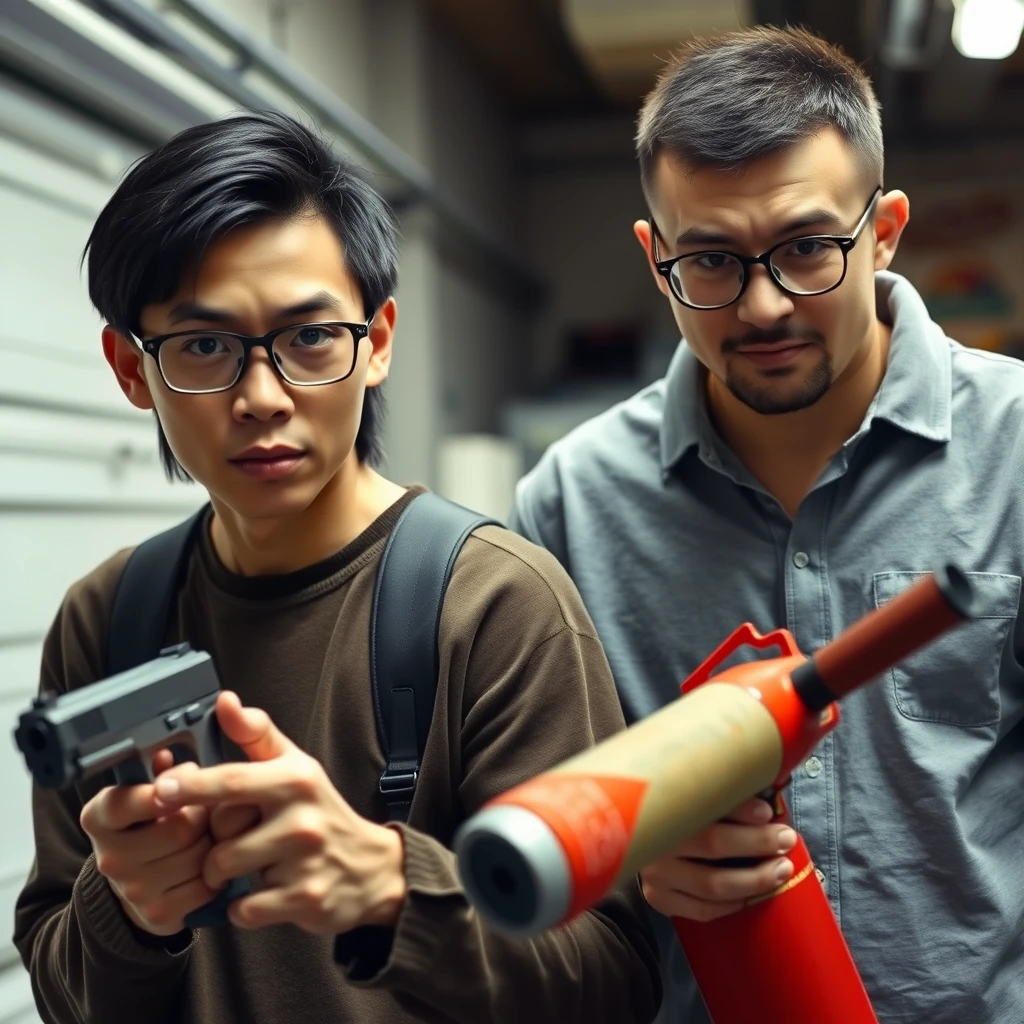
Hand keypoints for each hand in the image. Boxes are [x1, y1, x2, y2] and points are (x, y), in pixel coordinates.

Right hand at [81, 756, 219, 935]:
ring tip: (208, 835)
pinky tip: (209, 863)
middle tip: (205, 812)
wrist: (139, 881)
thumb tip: (165, 755)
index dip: (156, 793)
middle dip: (204, 816)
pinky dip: (217, 874)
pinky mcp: (157, 914)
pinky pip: (206, 886)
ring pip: (198, 856)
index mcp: (99, 817)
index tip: (174, 787)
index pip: (125, 803)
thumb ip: (160, 772)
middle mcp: (109, 856)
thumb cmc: (152, 822)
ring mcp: (132, 889)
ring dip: (214, 843)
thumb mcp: (147, 791)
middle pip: (181, 828)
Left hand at [153, 692, 406, 934]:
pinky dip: (244, 906)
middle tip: (240, 837)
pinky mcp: (304, 900)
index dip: (191, 785)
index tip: (161, 789)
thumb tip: (224, 700)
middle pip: (220, 833)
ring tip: (251, 865)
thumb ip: (255, 734)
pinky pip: (243, 909)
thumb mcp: (295, 766)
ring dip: (225, 876)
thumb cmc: (319, 812)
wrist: (370, 868)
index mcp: (295, 779)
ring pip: (225, 872)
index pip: (232, 779)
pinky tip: (265, 891)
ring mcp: (304, 861)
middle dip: (216, 840)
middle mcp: (301, 818)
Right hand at [639, 797, 796, 922]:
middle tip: (786, 839)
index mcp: (660, 807)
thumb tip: (766, 800)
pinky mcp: (659, 898)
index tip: (767, 812)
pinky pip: (703, 909)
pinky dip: (732, 904)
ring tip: (781, 870)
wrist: (633, 839)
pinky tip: (751, 895)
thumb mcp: (691, 798)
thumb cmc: (676, 815)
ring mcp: (655, 874)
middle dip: (757, 842)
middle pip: (713, 843)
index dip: (739, 809)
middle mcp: (655, 841)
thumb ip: (720, 796)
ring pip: (713, 884)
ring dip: (754, 879)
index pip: (704, 805)